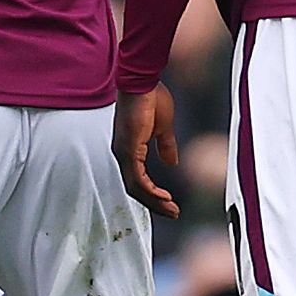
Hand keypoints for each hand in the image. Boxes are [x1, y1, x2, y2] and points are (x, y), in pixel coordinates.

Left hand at [114, 85, 179, 217]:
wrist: (143, 82)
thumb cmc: (151, 98)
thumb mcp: (163, 128)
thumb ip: (166, 146)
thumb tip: (171, 162)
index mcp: (130, 149)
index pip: (138, 180)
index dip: (153, 194)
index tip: (169, 202)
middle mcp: (123, 154)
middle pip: (135, 189)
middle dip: (155, 204)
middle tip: (172, 213)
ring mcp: (123, 153)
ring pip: (136, 188)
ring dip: (154, 201)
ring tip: (171, 209)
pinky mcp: (128, 149)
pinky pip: (137, 179)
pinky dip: (150, 191)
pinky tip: (163, 197)